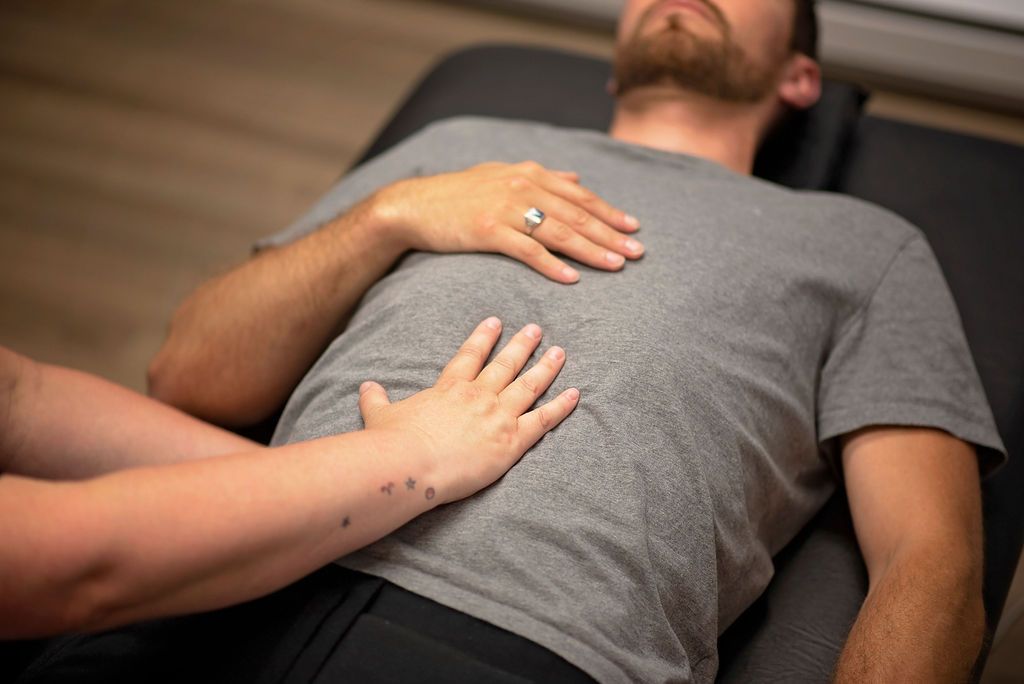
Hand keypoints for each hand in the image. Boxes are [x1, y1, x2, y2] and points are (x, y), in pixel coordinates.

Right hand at [357, 317, 578, 503]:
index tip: (495, 322)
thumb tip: (364, 387)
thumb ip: (375, 399)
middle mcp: (478, 395)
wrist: (411, 464)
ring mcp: (498, 416)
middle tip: (536, 330)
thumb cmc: (392, 442)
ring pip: (529, 385)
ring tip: (560, 352)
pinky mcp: (512, 441)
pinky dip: (561, 406)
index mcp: (449, 388)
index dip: (483, 338)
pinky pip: (544, 420)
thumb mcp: (379, 415)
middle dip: (522, 345)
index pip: (470, 356)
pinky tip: (575, 393)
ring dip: (546, 367)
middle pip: (505, 364)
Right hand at [373, 161, 643, 282]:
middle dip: (610, 234)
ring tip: (616, 265)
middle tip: (637, 252)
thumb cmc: (459, 193)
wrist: (414, 205)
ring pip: (559, 232)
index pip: (579, 195)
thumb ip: (541, 176)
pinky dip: (553, 265)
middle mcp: (522, 186)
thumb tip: (575, 178)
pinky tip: (573, 278)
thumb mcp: (501, 172)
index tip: (634, 228)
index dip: (609, 212)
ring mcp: (506, 209)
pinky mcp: (489, 231)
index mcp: (529, 172)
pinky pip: (528, 251)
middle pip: (577, 214)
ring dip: (591, 250)